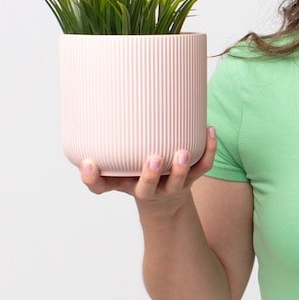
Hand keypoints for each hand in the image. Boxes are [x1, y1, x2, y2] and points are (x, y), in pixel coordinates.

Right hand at [80, 126, 217, 215]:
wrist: (164, 201)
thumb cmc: (136, 173)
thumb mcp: (119, 162)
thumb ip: (111, 140)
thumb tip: (101, 99)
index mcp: (123, 183)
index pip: (101, 186)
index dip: (93, 178)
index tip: (89, 163)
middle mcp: (146, 188)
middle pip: (146, 188)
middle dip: (149, 176)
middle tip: (153, 159)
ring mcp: (170, 186)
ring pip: (177, 182)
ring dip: (180, 168)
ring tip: (183, 151)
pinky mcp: (191, 179)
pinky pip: (203, 167)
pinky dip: (209, 150)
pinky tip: (210, 130)